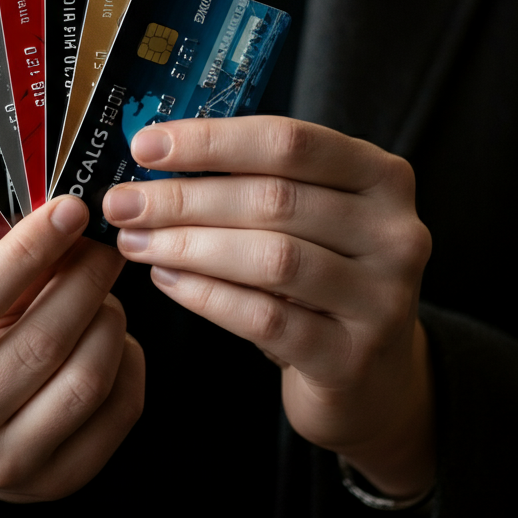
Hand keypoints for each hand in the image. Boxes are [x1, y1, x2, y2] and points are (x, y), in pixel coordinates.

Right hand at [0, 196, 144, 504]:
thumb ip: (3, 265)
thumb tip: (67, 215)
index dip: (29, 251)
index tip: (71, 209)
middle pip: (42, 342)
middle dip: (86, 279)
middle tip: (107, 245)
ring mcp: (5, 467)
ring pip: (87, 379)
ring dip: (110, 321)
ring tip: (104, 295)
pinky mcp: (56, 483)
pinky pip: (118, 412)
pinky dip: (129, 362)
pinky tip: (113, 339)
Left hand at [102, 117, 433, 498]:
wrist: (372, 376)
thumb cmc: (323, 278)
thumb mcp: (312, 218)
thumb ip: (255, 180)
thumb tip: (157, 154)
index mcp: (383, 178)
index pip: (291, 142)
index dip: (212, 140)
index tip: (146, 145)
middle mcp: (395, 233)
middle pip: (274, 199)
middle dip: (184, 198)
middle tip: (122, 202)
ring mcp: (381, 299)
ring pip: (270, 258)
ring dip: (189, 246)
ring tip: (135, 242)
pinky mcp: (351, 357)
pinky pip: (264, 319)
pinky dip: (206, 296)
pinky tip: (167, 280)